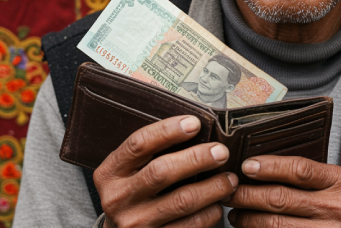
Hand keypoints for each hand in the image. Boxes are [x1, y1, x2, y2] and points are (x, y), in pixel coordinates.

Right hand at [93, 115, 238, 227]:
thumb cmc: (134, 193)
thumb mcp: (129, 171)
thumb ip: (151, 153)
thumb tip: (194, 128)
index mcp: (110, 173)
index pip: (139, 144)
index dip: (168, 130)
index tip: (195, 123)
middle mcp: (118, 199)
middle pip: (162, 171)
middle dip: (197, 158)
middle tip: (221, 151)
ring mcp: (135, 223)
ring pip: (182, 200)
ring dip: (213, 187)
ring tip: (230, 179)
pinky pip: (190, 225)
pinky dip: (210, 212)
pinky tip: (218, 204)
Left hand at [225, 156, 340, 227]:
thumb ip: (315, 179)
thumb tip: (268, 168)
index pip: (298, 169)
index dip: (268, 166)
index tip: (246, 166)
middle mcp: (337, 208)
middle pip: (280, 198)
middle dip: (247, 195)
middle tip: (229, 191)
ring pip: (275, 225)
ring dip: (248, 219)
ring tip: (235, 215)